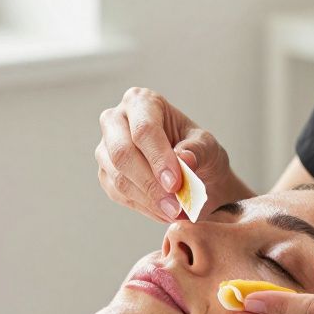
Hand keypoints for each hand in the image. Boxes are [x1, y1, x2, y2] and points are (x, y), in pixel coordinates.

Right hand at [95, 87, 234, 221]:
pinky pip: (118, 194)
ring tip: (175, 211)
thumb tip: (184, 159)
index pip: (144, 129)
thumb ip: (198, 150)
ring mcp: (106, 148)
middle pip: (123, 152)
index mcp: (142, 102)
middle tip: (175, 206)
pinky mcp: (105, 174)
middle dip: (150, 183)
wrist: (196, 174)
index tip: (176, 183)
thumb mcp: (208, 147)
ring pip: (118, 177)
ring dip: (148, 200)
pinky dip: (144, 207)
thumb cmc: (199, 152)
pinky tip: (163, 211)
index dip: (158, 157)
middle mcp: (116, 120)